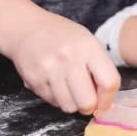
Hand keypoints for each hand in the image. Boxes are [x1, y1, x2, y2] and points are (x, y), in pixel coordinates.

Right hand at [6, 11, 120, 115]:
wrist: (27, 28)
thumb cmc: (65, 37)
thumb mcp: (89, 43)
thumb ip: (101, 69)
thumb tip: (107, 101)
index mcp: (89, 47)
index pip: (109, 82)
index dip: (109, 99)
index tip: (106, 103)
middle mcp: (69, 58)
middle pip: (87, 102)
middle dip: (90, 107)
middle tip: (88, 101)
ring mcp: (49, 70)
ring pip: (69, 106)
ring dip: (73, 104)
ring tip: (71, 90)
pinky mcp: (34, 80)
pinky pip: (52, 102)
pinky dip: (57, 99)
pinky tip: (56, 84)